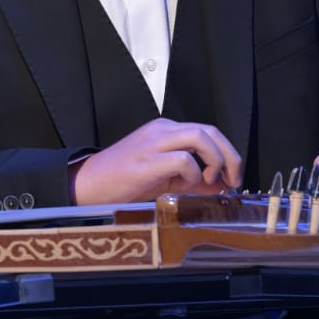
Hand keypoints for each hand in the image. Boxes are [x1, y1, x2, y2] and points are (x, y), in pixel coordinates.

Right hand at [70, 118, 242, 205]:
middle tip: (232, 180)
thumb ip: (192, 179)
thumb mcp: (163, 178)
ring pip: (200, 137)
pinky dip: (192, 174)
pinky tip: (183, 186)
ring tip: (210, 180)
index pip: (208, 132)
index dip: (227, 153)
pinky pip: (183, 159)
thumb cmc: (120, 182)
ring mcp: (154, 143)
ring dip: (215, 160)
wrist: (85, 185)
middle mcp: (162, 131)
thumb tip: (221, 187)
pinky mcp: (147, 160)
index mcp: (165, 131)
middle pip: (210, 130)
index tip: (232, 177)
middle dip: (230, 156)